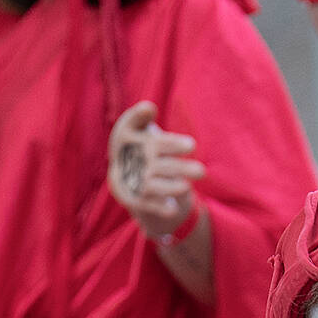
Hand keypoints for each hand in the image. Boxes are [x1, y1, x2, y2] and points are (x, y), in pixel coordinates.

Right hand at [106, 102, 206, 242]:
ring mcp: (128, 178)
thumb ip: (144, 119)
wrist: (129, 179)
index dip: (138, 115)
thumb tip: (149, 108)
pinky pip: (148, 204)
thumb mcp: (142, 129)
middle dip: (172, 148)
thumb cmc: (143, 147)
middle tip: (193, 146)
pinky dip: (160, 207)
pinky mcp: (133, 198)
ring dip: (170, 183)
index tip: (151, 108)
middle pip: (151, 151)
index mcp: (124, 135)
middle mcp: (124, 155)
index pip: (129, 122)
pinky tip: (173, 208)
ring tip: (189, 183)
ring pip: (151, 182)